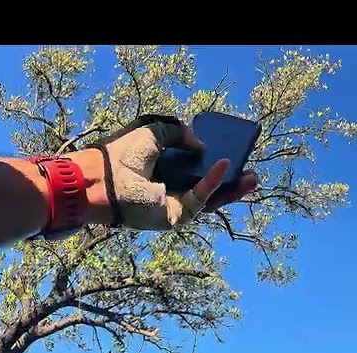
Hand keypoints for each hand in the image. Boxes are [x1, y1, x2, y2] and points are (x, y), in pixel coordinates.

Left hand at [71, 114, 258, 231]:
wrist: (104, 181)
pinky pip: (200, 199)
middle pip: (208, 186)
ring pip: (211, 198)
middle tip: (249, 169)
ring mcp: (175, 204)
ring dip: (232, 188)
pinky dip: (213, 183)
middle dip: (231, 180)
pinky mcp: (177, 215)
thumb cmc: (122, 156)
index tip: (231, 151)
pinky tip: (224, 166)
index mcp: (164, 170)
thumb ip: (178, 133)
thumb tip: (201, 145)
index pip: (195, 168)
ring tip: (251, 177)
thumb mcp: (154, 133)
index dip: (213, 161)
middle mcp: (172, 188)